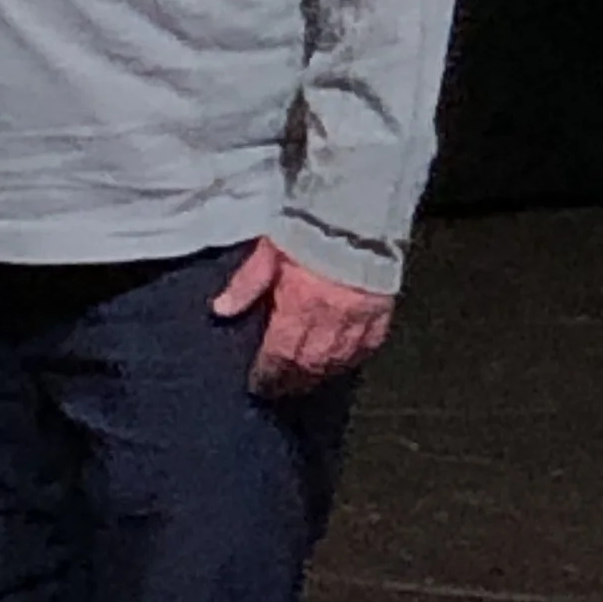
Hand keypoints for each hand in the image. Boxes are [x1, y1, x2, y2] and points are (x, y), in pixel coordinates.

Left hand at [212, 237, 393, 394]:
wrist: (358, 211)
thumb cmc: (306, 227)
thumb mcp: (268, 251)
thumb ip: (246, 283)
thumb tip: (220, 310)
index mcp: (301, 305)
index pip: (281, 352)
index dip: (268, 373)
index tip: (258, 385)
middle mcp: (332, 318)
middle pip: (309, 363)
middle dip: (291, 380)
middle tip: (278, 390)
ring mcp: (361, 318)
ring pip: (338, 360)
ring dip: (318, 376)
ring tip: (303, 383)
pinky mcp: (383, 311)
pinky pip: (367, 347)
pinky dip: (351, 360)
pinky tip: (340, 365)